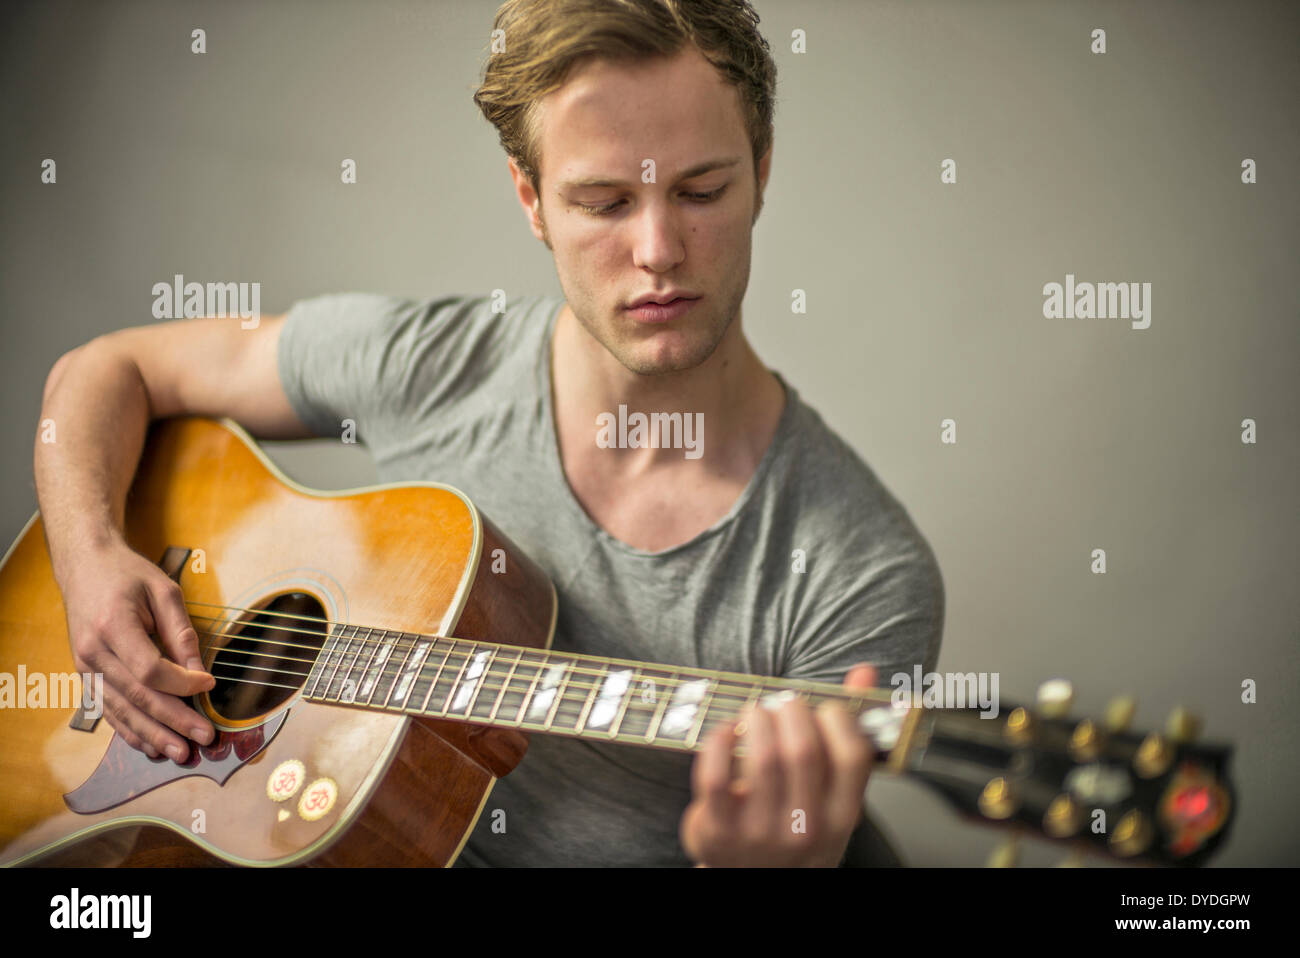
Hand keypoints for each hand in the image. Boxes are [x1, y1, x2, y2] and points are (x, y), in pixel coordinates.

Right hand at [61, 536, 214, 760]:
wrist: (85, 567)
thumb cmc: (128, 574)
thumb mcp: (164, 592)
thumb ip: (181, 633)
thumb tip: (200, 674)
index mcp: (113, 625)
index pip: (150, 669)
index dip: (182, 684)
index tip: (209, 686)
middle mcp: (93, 652)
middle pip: (137, 696)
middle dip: (174, 721)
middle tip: (204, 739)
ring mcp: (85, 667)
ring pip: (121, 710)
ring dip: (153, 735)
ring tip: (181, 753)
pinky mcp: (85, 675)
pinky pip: (108, 709)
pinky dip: (130, 729)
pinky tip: (151, 745)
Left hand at [680, 664, 876, 866]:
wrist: (756, 877)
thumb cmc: (798, 825)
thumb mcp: (830, 791)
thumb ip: (847, 731)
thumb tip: (864, 672)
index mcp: (842, 816)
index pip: (853, 755)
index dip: (837, 718)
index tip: (823, 708)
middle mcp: (806, 828)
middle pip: (803, 751)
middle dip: (791, 712)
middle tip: (783, 703)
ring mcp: (761, 834)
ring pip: (762, 759)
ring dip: (756, 720)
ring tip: (755, 712)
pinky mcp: (720, 832)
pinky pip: (715, 777)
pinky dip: (717, 743)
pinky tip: (724, 732)